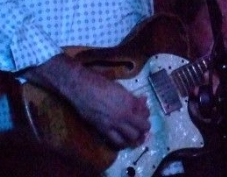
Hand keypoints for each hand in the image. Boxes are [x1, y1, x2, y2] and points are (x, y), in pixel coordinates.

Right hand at [23, 54, 150, 148]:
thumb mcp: (120, 87)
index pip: (145, 113)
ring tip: (134, 135)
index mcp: (129, 101)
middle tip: (141, 127)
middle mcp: (124, 114)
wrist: (81, 89)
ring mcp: (114, 124)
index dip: (146, 114)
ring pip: (131, 137)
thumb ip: (132, 97)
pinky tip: (122, 139)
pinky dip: (122, 142)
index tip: (143, 113)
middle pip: (141, 128)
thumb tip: (142, 100)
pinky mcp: (103, 130)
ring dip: (135, 137)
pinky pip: (116, 141)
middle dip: (144, 128)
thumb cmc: (100, 83)